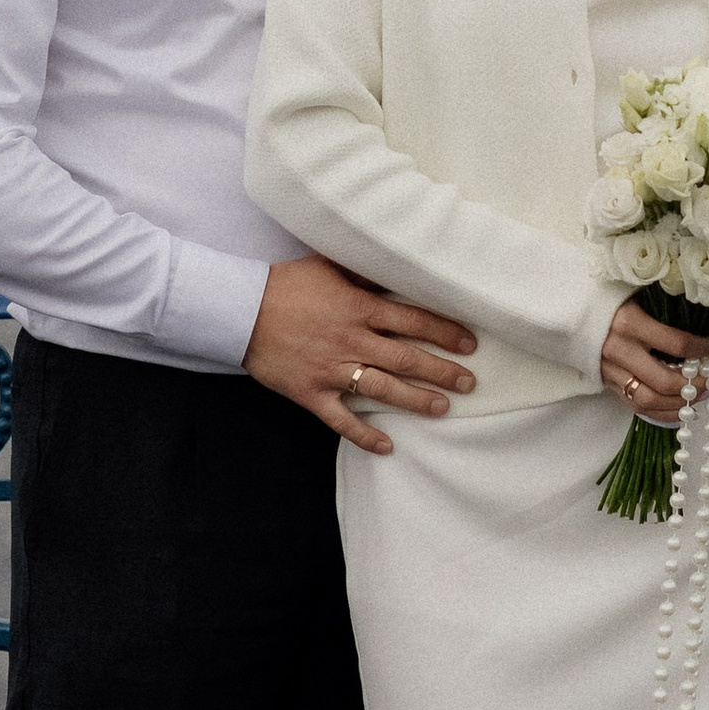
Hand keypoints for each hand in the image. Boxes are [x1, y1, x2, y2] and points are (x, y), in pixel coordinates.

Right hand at [247, 256, 477, 451]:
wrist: (239, 310)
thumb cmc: (285, 284)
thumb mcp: (328, 266)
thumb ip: (363, 270)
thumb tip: (396, 263)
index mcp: (358, 308)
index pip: (413, 321)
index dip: (445, 332)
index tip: (469, 343)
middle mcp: (351, 341)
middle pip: (407, 359)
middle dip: (442, 371)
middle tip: (469, 382)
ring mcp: (332, 370)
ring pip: (383, 389)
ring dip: (416, 401)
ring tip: (443, 408)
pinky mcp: (311, 393)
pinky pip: (342, 419)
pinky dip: (365, 435)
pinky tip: (387, 447)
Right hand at [600, 300, 708, 427]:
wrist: (568, 311)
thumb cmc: (608, 298)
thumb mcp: (636, 294)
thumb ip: (663, 308)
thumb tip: (702, 318)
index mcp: (630, 324)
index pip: (676, 344)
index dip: (701, 347)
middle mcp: (619, 351)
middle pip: (663, 380)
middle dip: (692, 386)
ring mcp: (610, 371)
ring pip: (648, 401)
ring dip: (677, 405)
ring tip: (696, 399)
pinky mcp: (605, 383)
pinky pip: (634, 406)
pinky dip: (659, 413)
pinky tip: (677, 409)